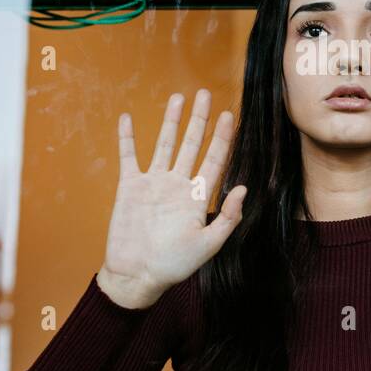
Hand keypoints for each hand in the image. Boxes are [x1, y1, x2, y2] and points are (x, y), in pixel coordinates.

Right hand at [96, 90, 246, 308]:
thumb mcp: (207, 245)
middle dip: (200, 120)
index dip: (222, 138)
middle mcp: (177, 184)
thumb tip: (244, 188)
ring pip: (163, 143)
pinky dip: (127, 137)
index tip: (230, 115)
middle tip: (206, 94)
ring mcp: (153, 183)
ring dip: (170, 121)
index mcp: (197, 196)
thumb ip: (227, 218)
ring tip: (178, 97)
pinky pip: (128, 156)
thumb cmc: (173, 266)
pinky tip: (127, 117)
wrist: (136, 276)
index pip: (214, 160)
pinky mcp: (130, 187)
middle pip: (191, 144)